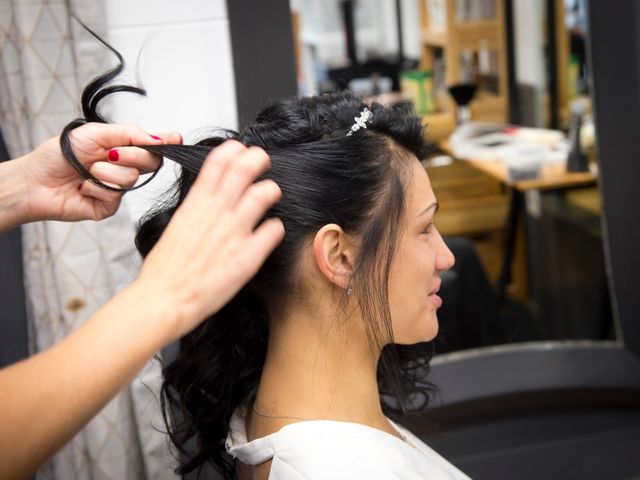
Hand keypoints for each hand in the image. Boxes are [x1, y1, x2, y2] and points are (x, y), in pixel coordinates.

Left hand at [14, 123, 181, 222]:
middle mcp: (124, 168)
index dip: (168, 142)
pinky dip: (96, 188)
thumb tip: (159, 138)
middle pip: (151, 162)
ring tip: (87, 172)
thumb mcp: (96, 133)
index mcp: (123, 148)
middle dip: (131, 155)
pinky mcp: (109, 207)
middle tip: (109, 154)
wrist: (35, 180)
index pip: (154, 145)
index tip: (176, 138)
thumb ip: (130, 134)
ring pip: (130, 179)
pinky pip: (115, 195)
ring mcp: (118, 188)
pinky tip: (82, 188)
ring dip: (105, 172)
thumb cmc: (59, 155)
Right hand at [133, 140, 284, 341]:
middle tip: (263, 161)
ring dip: (271, 190)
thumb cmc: (165, 270)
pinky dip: (275, 227)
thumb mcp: (176, 227)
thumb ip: (197, 210)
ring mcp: (234, 232)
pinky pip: (274, 230)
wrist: (164, 300)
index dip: (234, 150)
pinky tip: (271, 230)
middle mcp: (217, 213)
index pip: (219, 162)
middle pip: (244, 169)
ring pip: (264, 194)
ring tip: (271, 193)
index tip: (241, 149)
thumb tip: (210, 200)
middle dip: (258, 159)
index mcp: (196, 204)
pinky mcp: (249, 256)